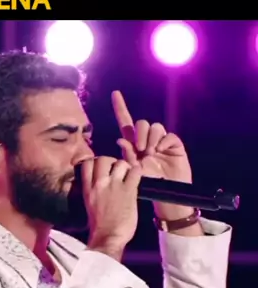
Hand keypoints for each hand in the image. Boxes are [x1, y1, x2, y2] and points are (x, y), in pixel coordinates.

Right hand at [81, 155, 141, 258]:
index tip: (101, 168)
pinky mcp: (128, 191)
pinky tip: (136, 179)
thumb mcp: (89, 204)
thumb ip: (93, 191)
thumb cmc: (99, 226)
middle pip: (103, 159)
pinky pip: (135, 172)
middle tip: (116, 170)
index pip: (87, 163)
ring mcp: (114, 186)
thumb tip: (98, 183)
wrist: (108, 237)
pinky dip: (137, 172)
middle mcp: (99, 184)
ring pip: (119, 163)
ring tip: (127, 175)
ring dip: (125, 167)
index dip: (95, 161)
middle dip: (111, 161)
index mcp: (88, 189)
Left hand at [111, 90, 199, 224]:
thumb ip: (127, 155)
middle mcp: (147, 139)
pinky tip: (162, 151)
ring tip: (151, 153)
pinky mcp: (173, 144)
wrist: (166, 194)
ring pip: (154, 127)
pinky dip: (163, 141)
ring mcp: (161, 140)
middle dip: (139, 134)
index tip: (115, 94)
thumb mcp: (134, 170)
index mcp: (134, 144)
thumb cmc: (149, 184)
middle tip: (141, 149)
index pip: (126, 122)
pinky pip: (168, 135)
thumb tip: (120, 139)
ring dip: (151, 138)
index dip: (120, 108)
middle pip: (141, 123)